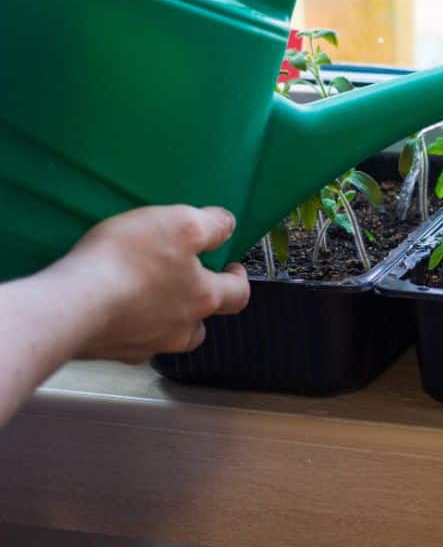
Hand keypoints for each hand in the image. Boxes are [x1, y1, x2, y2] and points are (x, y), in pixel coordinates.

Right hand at [60, 205, 250, 362]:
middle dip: (200, 305)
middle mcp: (180, 329)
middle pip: (202, 324)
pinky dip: (127, 325)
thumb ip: (210, 225)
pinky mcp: (110, 351)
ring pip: (166, 336)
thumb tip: (228, 226)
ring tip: (149, 297)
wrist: (71, 305)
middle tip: (187, 284)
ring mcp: (144, 345)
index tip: (232, 268)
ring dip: (164, 319)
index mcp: (203, 298)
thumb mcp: (180, 224)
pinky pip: (129, 340)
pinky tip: (113, 309)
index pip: (238, 295)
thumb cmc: (130, 261)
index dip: (238, 280)